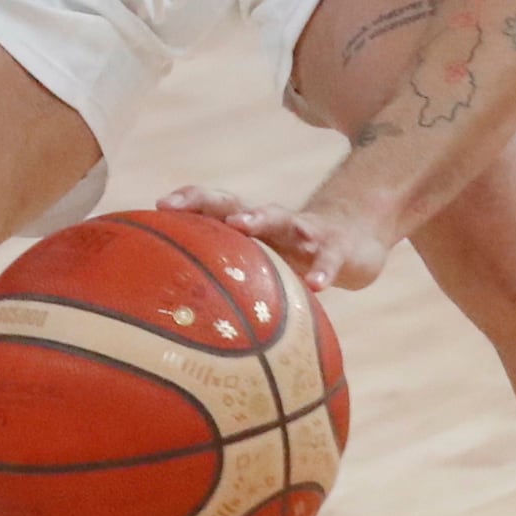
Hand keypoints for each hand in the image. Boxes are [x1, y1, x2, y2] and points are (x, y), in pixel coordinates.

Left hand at [158, 184, 396, 291]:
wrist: (356, 239)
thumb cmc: (296, 257)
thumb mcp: (264, 262)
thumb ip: (231, 278)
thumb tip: (186, 315)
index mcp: (251, 224)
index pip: (214, 204)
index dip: (188, 200)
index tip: (159, 206)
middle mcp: (273, 222)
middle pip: (236, 204)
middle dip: (206, 201)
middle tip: (178, 206)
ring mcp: (305, 231)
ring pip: (281, 218)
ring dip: (260, 218)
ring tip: (241, 224)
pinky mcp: (338, 248)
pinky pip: (329, 259)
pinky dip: (322, 270)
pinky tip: (315, 285)